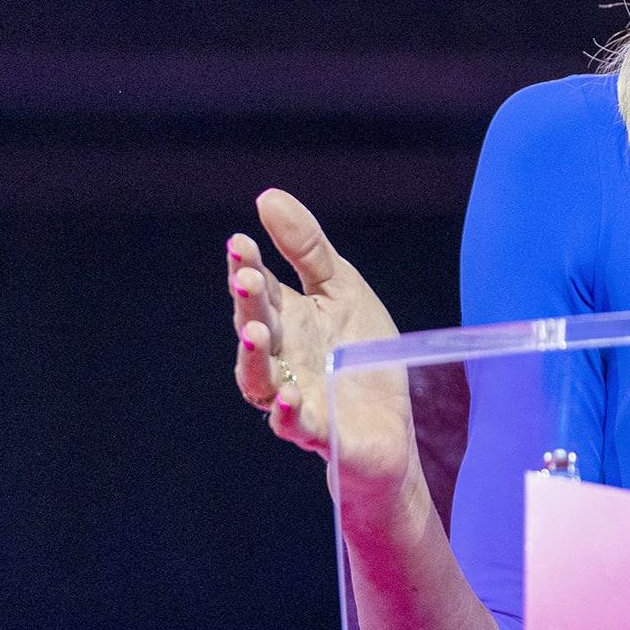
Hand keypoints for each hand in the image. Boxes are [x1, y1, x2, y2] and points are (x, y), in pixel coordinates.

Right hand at [227, 188, 415, 497]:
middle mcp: (281, 357)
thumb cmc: (359, 353)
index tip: (239, 243)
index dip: (246, 265)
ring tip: (254, 332)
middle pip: (255, 329)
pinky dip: (287, 413)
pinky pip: (294, 426)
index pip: (260, 289)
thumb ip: (306, 248)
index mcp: (287, 319)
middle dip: (248, 305)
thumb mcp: (341, 289)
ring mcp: (295, 396)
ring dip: (253, 358)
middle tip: (246, 278)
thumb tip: (267, 197)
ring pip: (260, 379)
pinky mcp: (318, 432)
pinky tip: (289, 395)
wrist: (390, 423)